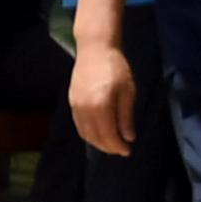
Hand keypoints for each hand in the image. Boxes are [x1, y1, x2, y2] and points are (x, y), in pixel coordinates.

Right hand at [71, 30, 133, 154]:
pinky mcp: (71, 101)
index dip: (118, 146)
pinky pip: (79, 124)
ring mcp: (75, 105)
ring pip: (84, 132)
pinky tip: (98, 132)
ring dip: (97, 142)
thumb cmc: (116, 68)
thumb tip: (128, 137)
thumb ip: (126, 117)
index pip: (108, 135)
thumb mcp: (128, 92)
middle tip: (121, 150)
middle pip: (94, 137)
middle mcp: (84, 109)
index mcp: (100, 106)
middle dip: (108, 147)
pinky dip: (88, 132)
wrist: (94, 50)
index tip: (128, 151)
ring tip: (110, 143)